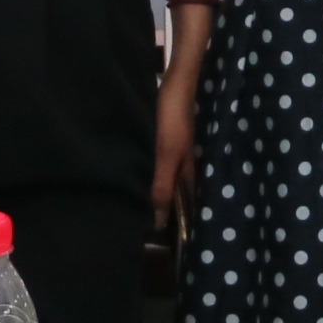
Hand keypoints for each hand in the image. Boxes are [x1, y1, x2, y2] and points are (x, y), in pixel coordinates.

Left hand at [151, 40, 205, 223]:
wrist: (174, 82)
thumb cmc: (172, 121)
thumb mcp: (165, 156)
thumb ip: (161, 187)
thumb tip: (158, 223)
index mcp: (188, 172)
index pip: (185, 204)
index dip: (177, 220)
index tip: (161, 240)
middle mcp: (184, 163)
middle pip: (175, 191)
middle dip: (164, 207)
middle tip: (141, 226)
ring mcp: (175, 149)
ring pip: (165, 176)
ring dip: (155, 188)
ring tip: (134, 203)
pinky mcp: (164, 137)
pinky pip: (157, 161)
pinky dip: (149, 170)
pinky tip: (137, 172)